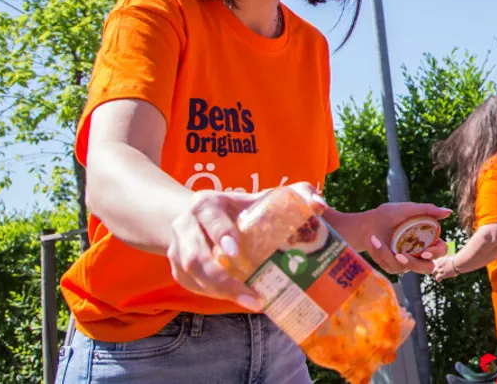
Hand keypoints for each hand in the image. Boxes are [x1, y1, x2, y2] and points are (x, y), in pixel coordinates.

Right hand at [166, 183, 322, 308]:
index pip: (208, 217)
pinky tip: (237, 299)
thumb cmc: (242, 207)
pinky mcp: (177, 268)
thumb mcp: (266, 196)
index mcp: (207, 203)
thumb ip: (297, 194)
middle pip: (195, 256)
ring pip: (190, 274)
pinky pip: (191, 285)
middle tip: (251, 295)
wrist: (201, 216)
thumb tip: (319, 206)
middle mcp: (186, 224)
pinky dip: (213, 294)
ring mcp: (177, 247)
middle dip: (221, 279)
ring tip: (250, 301)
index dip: (219, 234)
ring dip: (219, 291)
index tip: (235, 252)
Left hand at [330, 202, 450, 275]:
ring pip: (406, 269)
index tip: (426, 252)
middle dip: (415, 265)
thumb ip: (428, 210)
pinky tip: (375, 241)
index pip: (440, 250)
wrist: (366, 224)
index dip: (437, 253)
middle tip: (401, 256)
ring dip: (388, 254)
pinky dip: (381, 253)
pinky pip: (391, 267)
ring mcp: (406, 261)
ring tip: (377, 240)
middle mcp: (419, 253)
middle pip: (427, 268)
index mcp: (427, 240)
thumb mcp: (407, 209)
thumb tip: (449, 212)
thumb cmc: (388, 215)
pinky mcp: (392, 267)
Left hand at [431, 254, 460, 281]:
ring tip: (438, 275)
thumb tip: (447, 259)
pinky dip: (438, 279)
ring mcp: (439, 269)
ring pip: (433, 272)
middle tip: (437, 270)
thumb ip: (446, 258)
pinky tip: (440, 279)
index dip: (435, 263)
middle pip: (432, 266)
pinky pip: (437, 278)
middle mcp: (438, 263)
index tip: (438, 265)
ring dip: (436, 273)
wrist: (458, 263)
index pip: (433, 261)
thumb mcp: (450, 257)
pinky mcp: (442, 274)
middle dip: (434, 268)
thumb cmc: (457, 259)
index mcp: (440, 258)